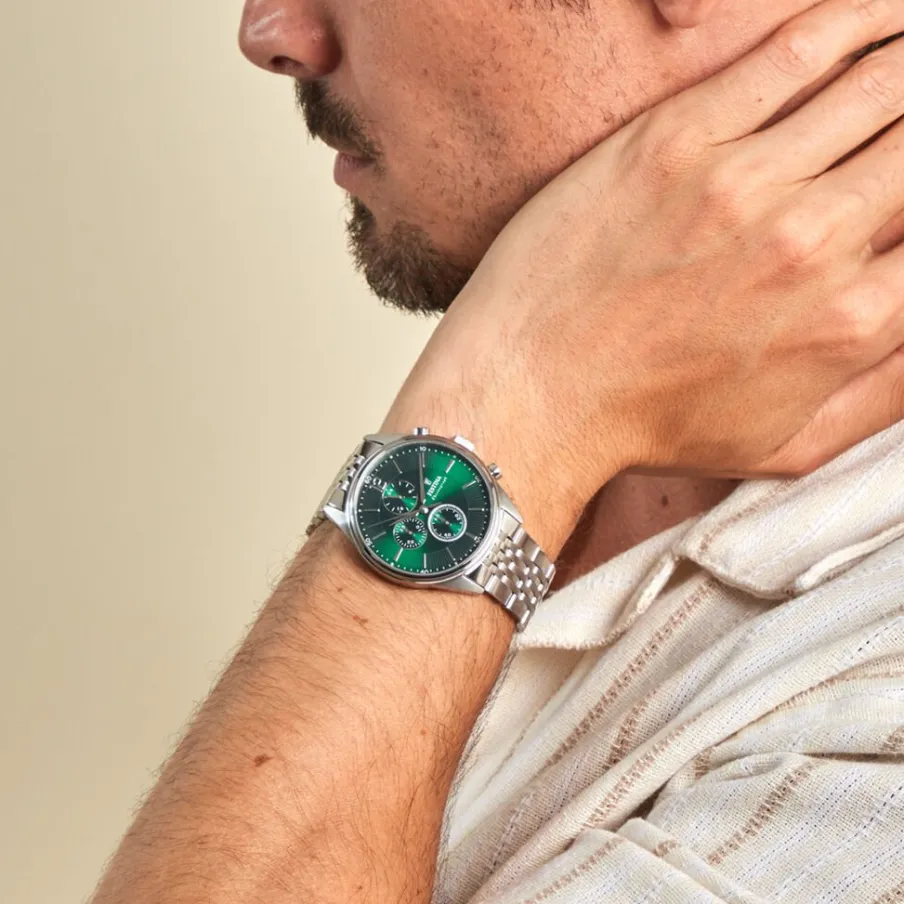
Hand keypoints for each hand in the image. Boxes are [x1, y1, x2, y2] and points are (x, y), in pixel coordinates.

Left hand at [385, 0, 903, 551]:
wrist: (530, 395)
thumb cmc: (647, 426)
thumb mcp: (787, 445)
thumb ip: (885, 390)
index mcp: (849, 321)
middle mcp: (810, 244)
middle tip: (903, 134)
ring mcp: (742, 184)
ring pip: (878, 83)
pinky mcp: (674, 140)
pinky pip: (794, 51)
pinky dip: (852, 19)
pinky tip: (875, 14)